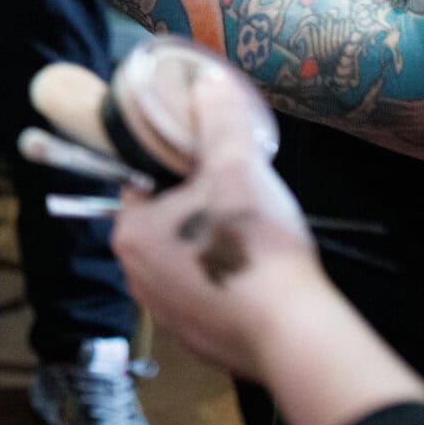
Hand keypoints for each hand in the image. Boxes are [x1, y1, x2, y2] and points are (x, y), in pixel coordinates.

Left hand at [111, 77, 324, 382]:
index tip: (206, 157)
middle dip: (195, 205)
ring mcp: (164, 313)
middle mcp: (135, 275)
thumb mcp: (237, 166)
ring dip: (210, 245)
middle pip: (162, 221)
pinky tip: (258, 277)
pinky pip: (207, 298)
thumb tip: (208, 83)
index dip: (173, 162)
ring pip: (184, 260)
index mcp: (130, 232)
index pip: (140, 180)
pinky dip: (227, 285)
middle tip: (236, 192)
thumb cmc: (254, 245)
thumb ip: (219, 120)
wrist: (293, 333)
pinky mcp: (196, 341)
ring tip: (252, 233)